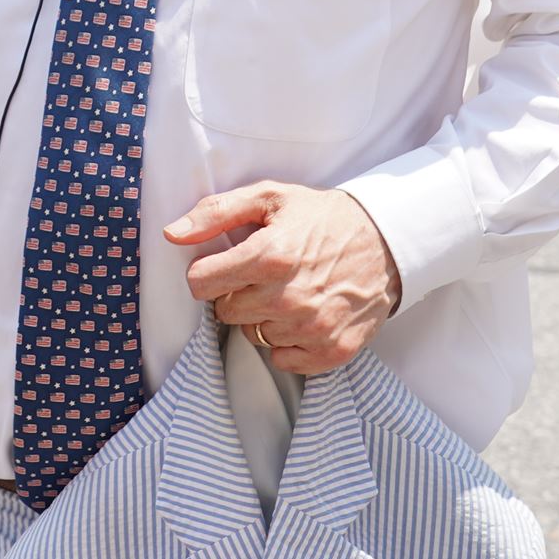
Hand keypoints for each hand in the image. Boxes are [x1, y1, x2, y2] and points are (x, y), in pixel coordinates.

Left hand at [165, 182, 400, 374]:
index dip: (207, 273)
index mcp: (269, 256)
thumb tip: (172, 234)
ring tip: (287, 291)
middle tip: (262, 276)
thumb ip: (215, 213)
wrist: (386, 241)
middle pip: (226, 312)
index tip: (224, 266)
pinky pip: (282, 360)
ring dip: (263, 317)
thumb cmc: (322, 217)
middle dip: (237, 293)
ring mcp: (312, 328)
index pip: (200, 283)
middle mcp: (288, 297)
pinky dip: (287, 342)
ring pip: (253, 336)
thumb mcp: (269, 198)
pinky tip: (303, 315)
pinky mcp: (332, 351)